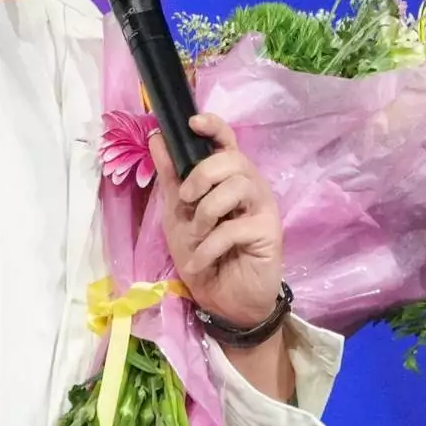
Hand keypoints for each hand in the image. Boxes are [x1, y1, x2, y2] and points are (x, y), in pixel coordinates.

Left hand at [150, 111, 283, 329]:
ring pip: (238, 186)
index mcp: (228, 178)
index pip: (227, 140)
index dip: (213, 126)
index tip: (192, 123)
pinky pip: (235, 227)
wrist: (222, 301)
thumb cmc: (203, 254)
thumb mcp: (177, 214)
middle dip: (202, 175)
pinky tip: (200, 261)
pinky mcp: (269, 233)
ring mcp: (262, 209)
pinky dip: (209, 246)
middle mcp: (250, 187)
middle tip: (186, 200)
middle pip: (232, 159)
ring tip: (197, 235)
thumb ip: (170, 177)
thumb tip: (156, 138)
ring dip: (206, 212)